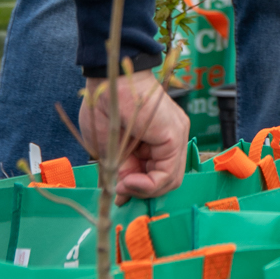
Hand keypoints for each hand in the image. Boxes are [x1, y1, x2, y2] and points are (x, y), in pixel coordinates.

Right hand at [80, 70, 188, 199]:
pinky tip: (130, 181)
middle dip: (140, 191)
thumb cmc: (104, 108)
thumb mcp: (109, 149)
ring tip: (123, 183)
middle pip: (165, 180)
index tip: (117, 193)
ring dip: (143, 189)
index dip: (137, 189)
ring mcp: (175, 136)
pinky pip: (168, 173)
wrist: (108, 82)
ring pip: (169, 180)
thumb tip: (121, 195)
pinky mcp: (174, 136)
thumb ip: (119, 171)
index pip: (156, 174)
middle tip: (120, 189)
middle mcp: (170, 138)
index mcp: (155, 138)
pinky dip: (149, 185)